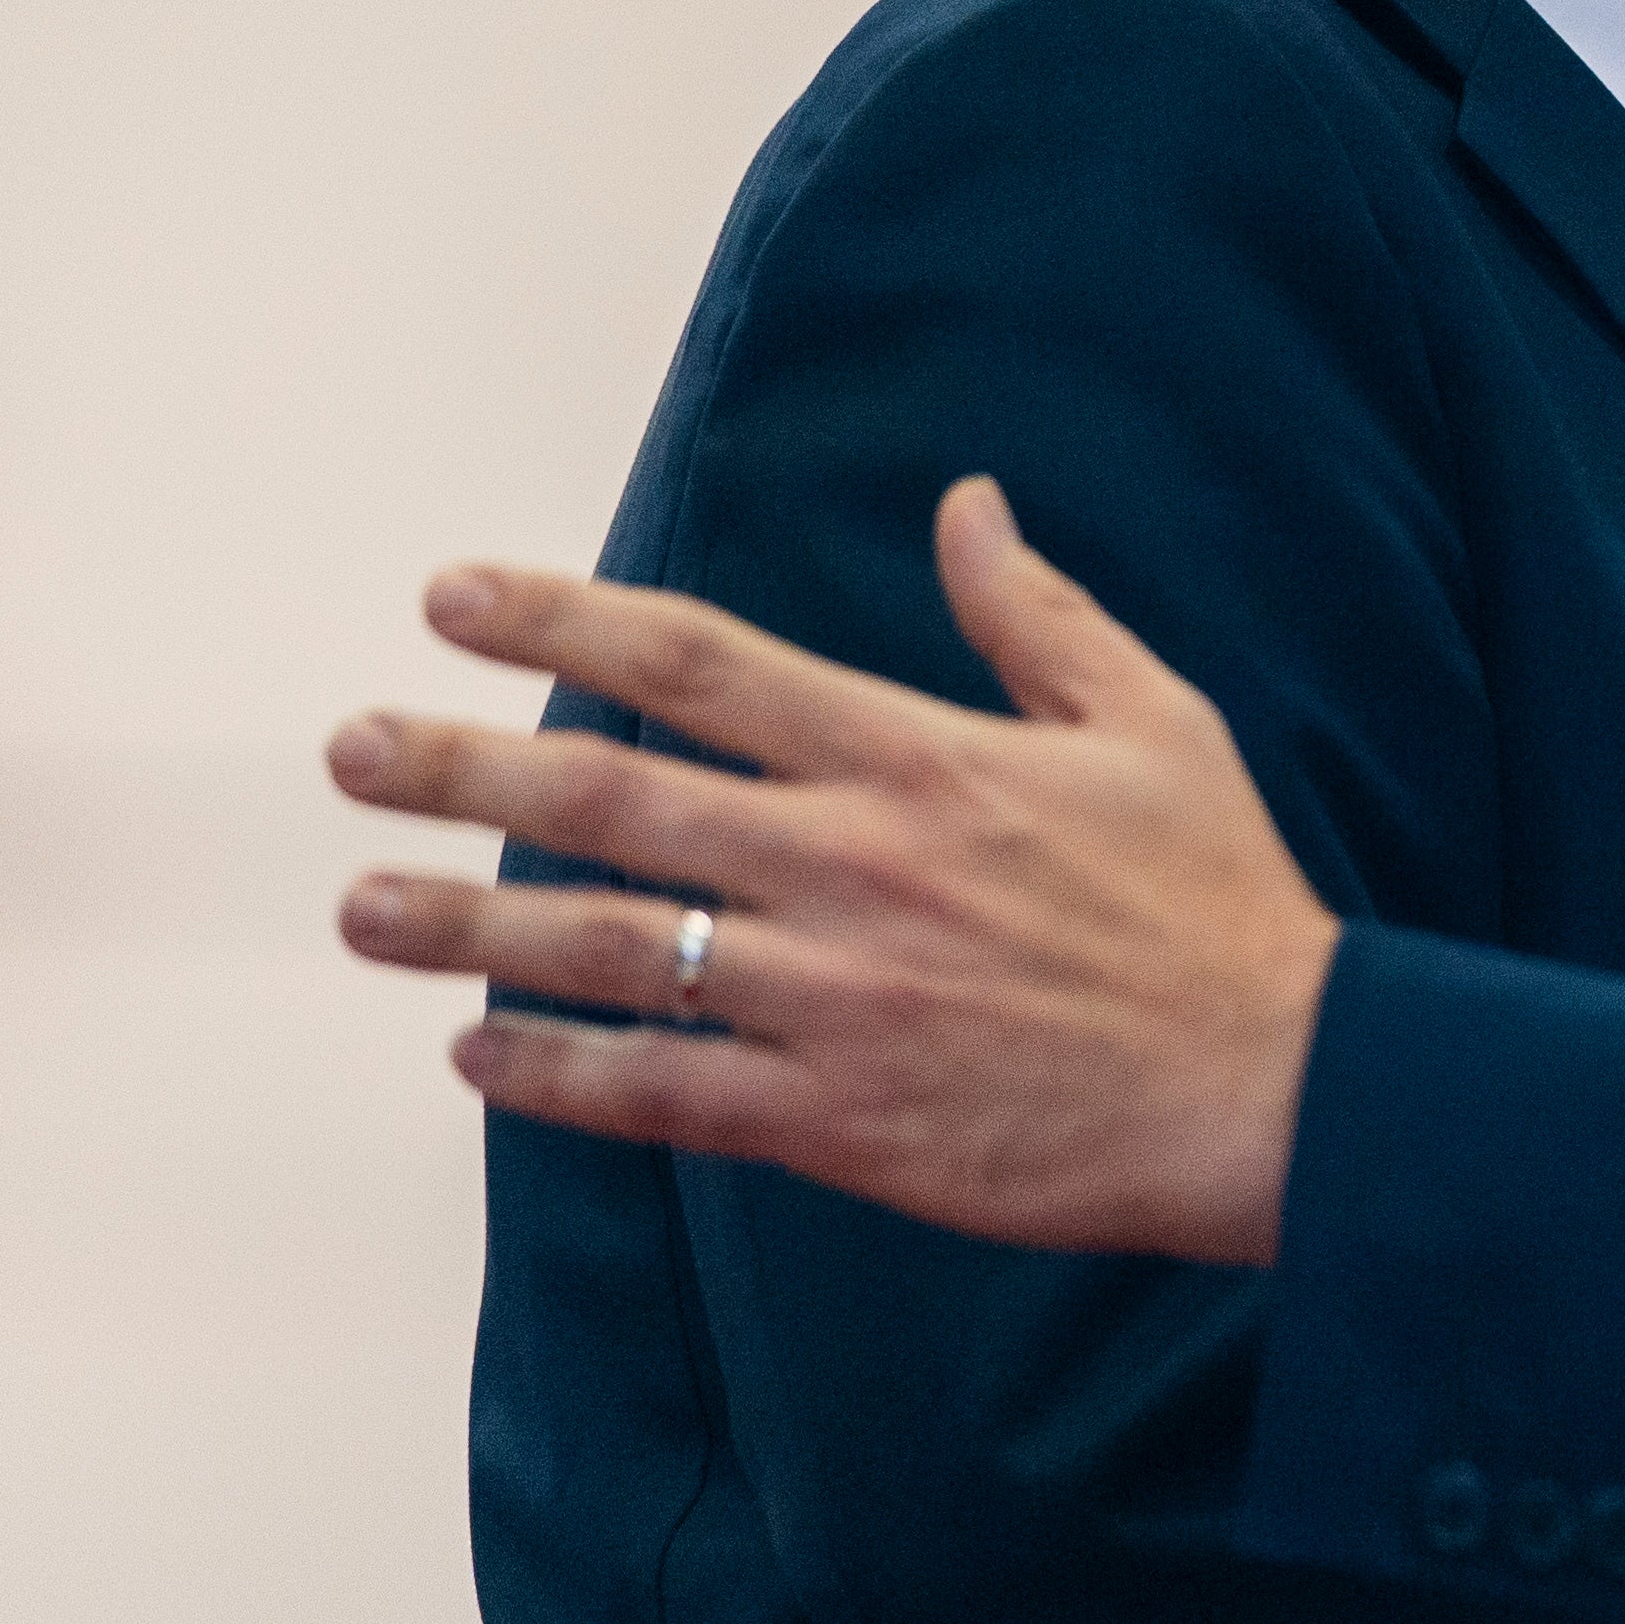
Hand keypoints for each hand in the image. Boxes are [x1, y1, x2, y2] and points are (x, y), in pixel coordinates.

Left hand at [326, 477, 1338, 1266]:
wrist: (1274, 1087)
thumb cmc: (1220, 899)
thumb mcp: (1154, 721)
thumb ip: (1040, 617)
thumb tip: (969, 506)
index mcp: (924, 762)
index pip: (706, 665)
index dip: (567, 620)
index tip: (453, 597)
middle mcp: (858, 868)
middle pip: (616, 800)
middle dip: (462, 768)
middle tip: (350, 748)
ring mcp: (838, 997)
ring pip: (609, 948)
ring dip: (466, 925)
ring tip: (360, 905)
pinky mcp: (839, 1117)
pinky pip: (662, 1090)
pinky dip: (556, 1075)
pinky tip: (477, 1054)